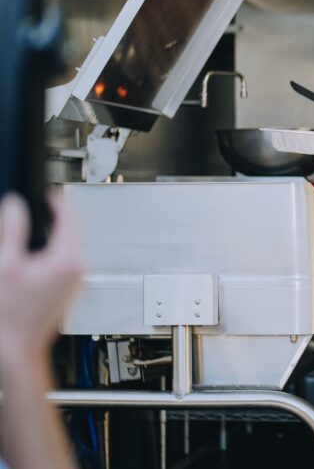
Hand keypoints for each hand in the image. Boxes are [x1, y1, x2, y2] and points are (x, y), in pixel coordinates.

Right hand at [0, 192, 82, 360]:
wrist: (16, 350)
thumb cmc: (10, 317)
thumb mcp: (5, 265)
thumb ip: (12, 230)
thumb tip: (15, 206)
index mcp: (66, 260)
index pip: (71, 218)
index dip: (58, 201)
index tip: (49, 193)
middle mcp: (77, 270)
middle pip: (72, 232)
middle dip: (55, 218)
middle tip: (40, 206)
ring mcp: (74, 282)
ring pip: (68, 247)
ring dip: (53, 235)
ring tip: (35, 227)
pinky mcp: (67, 291)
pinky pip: (64, 262)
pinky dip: (51, 252)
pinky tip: (34, 254)